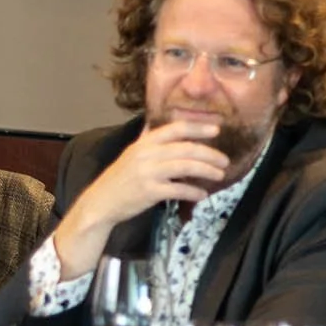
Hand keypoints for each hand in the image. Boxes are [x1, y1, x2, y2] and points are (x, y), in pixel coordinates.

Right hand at [51, 120, 231, 278]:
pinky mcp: (149, 192)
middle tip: (224, 161)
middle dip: (210, 154)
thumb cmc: (119, 179)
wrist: (101, 202)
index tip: (216, 130)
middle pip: (186, 149)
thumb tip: (152, 123)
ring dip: (206, 171)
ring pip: (186, 167)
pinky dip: (193, 192)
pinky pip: (178, 190)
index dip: (198, 128)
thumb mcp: (131, 154)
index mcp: (145, 143)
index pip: (176, 129)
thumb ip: (145, 139)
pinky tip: (202, 194)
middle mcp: (147, 155)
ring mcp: (148, 173)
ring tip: (219, 175)